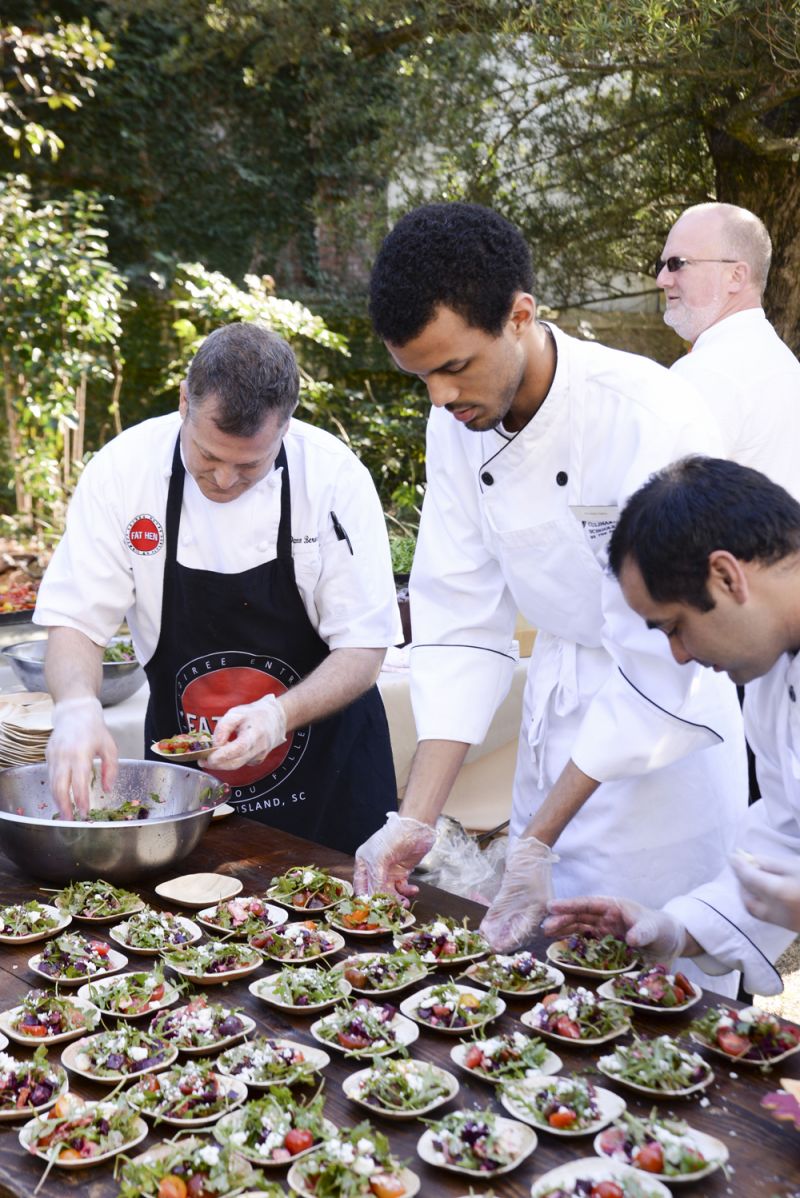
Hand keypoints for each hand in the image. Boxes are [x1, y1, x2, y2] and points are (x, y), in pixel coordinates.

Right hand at [46, 697, 117, 818]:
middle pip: (60, 786)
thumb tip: (107, 789)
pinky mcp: (47, 755)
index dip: (81, 799)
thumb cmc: (95, 729)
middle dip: (65, 806)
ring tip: (66, 814)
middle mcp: (64, 755)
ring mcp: (53, 755)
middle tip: (71, 821)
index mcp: (81, 752)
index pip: (79, 781)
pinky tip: (62, 798)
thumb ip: (110, 769)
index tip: (85, 813)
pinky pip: (50, 776)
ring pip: (52, 783)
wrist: (74, 711)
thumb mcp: (110, 747)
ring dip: (58, 801)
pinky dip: (55, 789)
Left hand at [206, 693, 286, 769]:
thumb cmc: (254, 715)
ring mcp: (259, 756)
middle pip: (235, 762)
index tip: (208, 757)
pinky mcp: (257, 760)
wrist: (276, 719)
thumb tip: (214, 743)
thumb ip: (223, 727)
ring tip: (210, 756)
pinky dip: (229, 761)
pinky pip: (240, 763)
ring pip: (236, 765)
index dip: (222, 755)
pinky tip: (224, 754)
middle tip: (202, 761)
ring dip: (221, 763)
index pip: (238, 749)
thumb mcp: (236, 713)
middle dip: (216, 764)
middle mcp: (259, 748)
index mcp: (255, 733)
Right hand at [353, 813, 436, 902]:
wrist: (416, 828)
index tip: (372, 912)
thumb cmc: (393, 838)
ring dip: (397, 899)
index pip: (360, 886)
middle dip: (384, 901)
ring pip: (389, 892)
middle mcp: (374, 868)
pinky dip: (407, 892)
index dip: (365, 899)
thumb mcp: (379, 860)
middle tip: (392, 910)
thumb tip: (376, 901)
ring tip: (405, 903)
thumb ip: (376, 882)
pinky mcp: (402, 872)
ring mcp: (388, 871)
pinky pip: (402, 888)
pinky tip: (413, 890)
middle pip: (375, 891)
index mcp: (363, 863)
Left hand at [479, 836, 558, 951]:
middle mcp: (536, 911)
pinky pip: (512, 914)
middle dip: (502, 939)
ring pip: (515, 924)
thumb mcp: (510, 889)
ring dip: (500, 931)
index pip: (521, 934)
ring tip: (485, 937)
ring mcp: (531, 905)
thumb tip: (486, 930)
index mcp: (538, 911)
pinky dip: (501, 919)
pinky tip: (490, 924)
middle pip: (519, 932)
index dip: (506, 943)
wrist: (531, 849)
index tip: (492, 949)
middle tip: (486, 944)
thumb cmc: (525, 866)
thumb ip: (499, 910)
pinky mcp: (524, 899)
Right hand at [542, 895, 686, 961]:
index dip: (570, 905)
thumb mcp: (654, 928)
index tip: (552, 906)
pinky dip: (572, 941)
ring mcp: (604, 930)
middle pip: (579, 915)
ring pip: (579, 927)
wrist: (669, 942)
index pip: (588, 904)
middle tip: (545, 926)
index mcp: (614, 906)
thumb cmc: (661, 929)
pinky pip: (585, 940)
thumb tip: (631, 938)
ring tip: (547, 934)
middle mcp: (606, 916)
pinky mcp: (604, 944)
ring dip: (563, 929)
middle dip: (562, 919)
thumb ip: (643, 931)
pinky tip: (560, 945)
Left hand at [731, 851, 799, 931]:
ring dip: (749, 893)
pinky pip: (767, 915)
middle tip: (742, 866)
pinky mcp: (791, 928)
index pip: (749, 878)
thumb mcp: (796, 866)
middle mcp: (780, 912)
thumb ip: (772, 865)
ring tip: (753, 877)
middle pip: (748, 899)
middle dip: (741, 883)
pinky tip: (765, 889)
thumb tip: (751, 860)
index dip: (739, 866)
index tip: (732, 856)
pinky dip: (760, 902)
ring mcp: (786, 923)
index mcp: (781, 892)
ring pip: (755, 910)